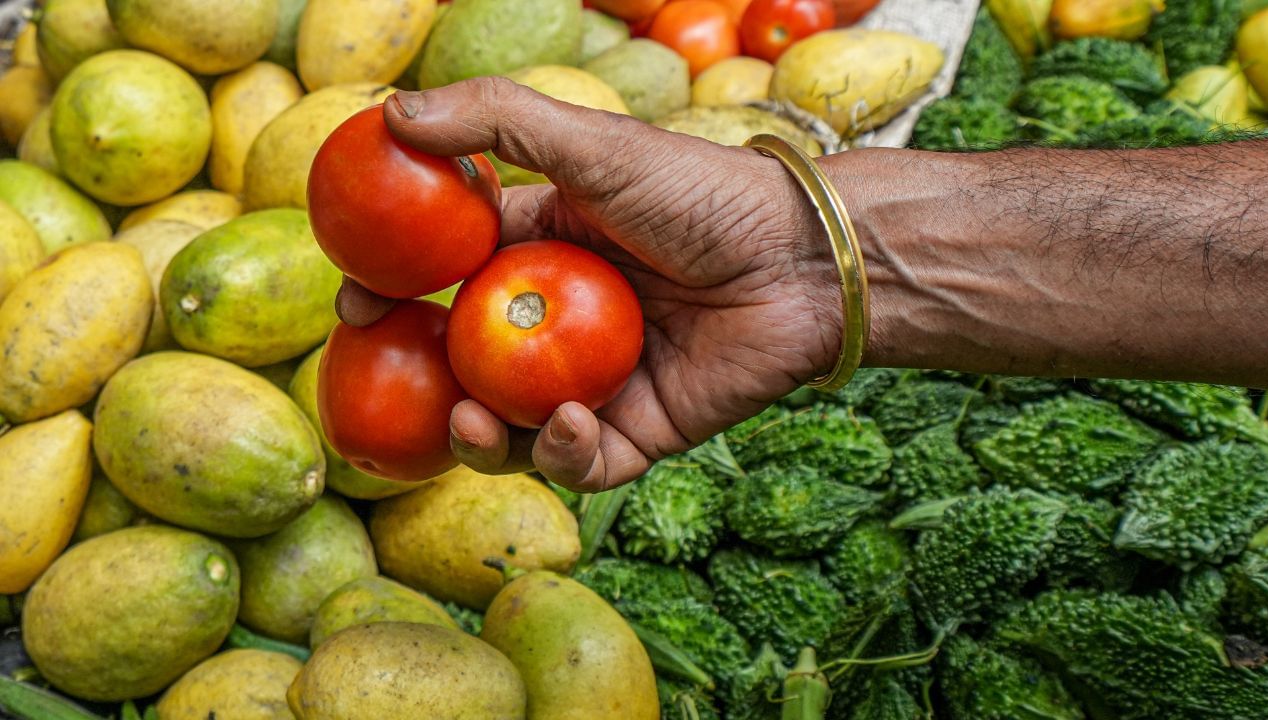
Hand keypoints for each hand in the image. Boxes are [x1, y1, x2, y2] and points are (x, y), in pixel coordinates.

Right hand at [337, 77, 844, 491]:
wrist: (802, 259)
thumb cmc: (703, 193)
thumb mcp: (594, 145)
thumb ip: (496, 121)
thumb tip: (390, 114)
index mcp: (541, 255)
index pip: (447, 280)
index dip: (395, 295)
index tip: (354, 302)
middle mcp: (561, 323)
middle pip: (469, 367)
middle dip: (423, 385)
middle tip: (392, 386)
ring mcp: (598, 381)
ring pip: (514, 429)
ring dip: (482, 438)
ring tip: (471, 424)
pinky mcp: (641, 430)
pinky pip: (582, 460)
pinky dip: (563, 452)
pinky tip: (568, 422)